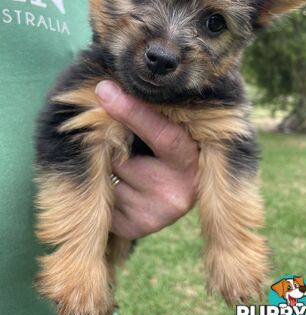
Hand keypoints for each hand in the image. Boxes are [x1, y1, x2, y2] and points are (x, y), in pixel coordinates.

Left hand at [95, 81, 198, 238]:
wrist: (180, 190)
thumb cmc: (171, 149)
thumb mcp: (169, 127)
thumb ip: (147, 111)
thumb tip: (104, 88)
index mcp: (192, 159)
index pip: (162, 135)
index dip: (133, 112)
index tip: (104, 90)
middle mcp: (179, 191)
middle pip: (122, 157)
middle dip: (112, 143)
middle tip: (119, 136)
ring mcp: (157, 213)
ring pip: (110, 177)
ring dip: (109, 167)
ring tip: (130, 164)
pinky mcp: (136, 226)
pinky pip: (104, 197)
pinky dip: (106, 186)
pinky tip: (123, 184)